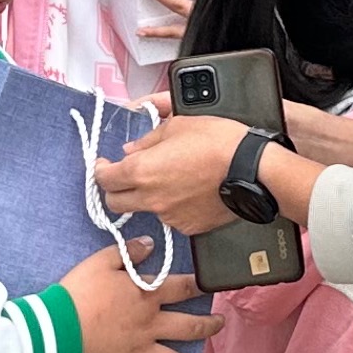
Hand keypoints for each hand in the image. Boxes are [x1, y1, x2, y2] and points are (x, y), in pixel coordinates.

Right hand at [59, 244, 214, 352]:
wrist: (56, 327)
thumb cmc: (77, 292)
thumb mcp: (101, 262)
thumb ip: (129, 252)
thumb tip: (150, 244)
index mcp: (147, 296)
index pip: (183, 287)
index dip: (201, 284)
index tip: (214, 285)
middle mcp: (151, 325)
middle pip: (190, 327)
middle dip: (210, 326)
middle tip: (220, 325)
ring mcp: (140, 352)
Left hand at [95, 113, 250, 235]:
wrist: (252, 171)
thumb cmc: (219, 143)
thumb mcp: (178, 125)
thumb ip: (147, 140)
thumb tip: (132, 150)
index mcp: (142, 170)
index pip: (104, 178)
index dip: (100, 170)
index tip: (103, 165)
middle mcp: (150, 198)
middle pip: (114, 202)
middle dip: (114, 189)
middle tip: (124, 176)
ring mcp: (169, 216)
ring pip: (144, 210)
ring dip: (146, 197)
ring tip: (168, 181)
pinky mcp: (188, 227)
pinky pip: (170, 218)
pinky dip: (172, 207)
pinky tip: (188, 192)